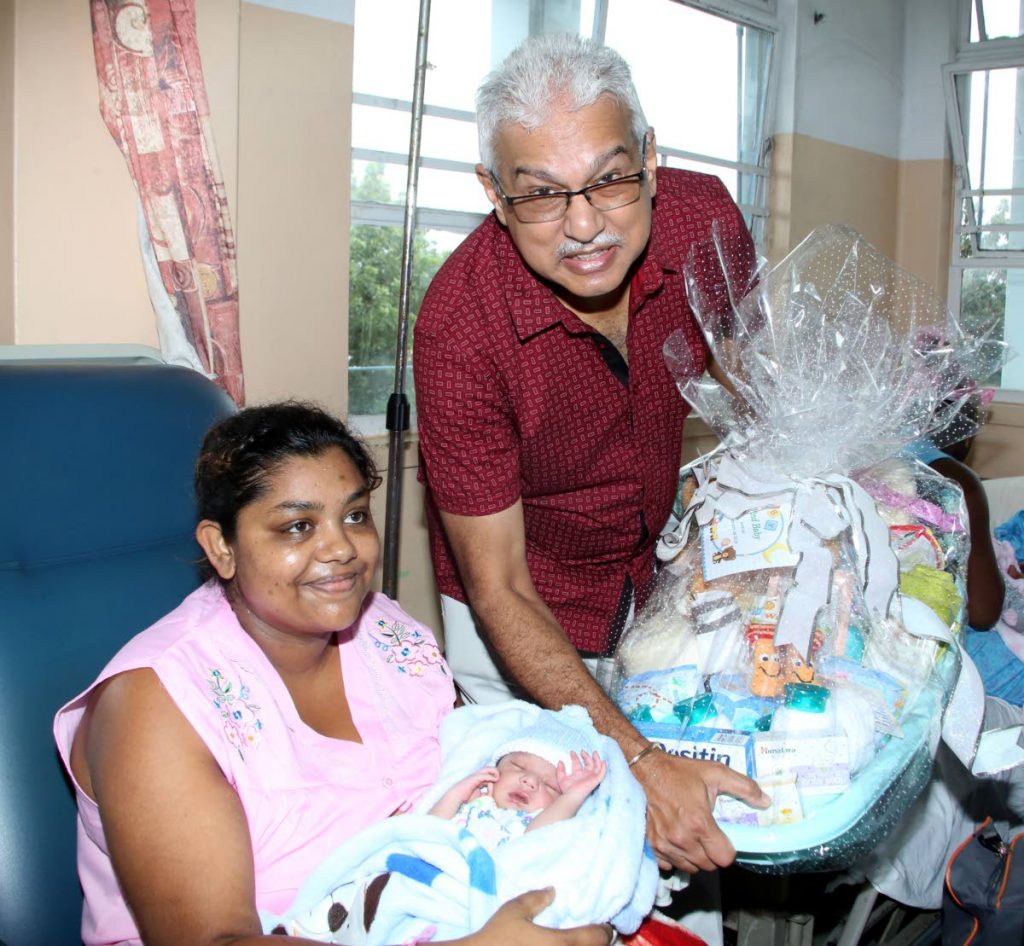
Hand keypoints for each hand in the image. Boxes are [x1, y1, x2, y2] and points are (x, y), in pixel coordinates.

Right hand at [455, 767, 499, 803]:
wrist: (456, 798)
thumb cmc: (466, 799)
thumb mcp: (480, 797)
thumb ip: (487, 794)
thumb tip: (492, 790)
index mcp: (479, 780)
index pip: (489, 775)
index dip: (494, 779)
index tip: (497, 785)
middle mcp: (477, 776)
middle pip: (489, 769)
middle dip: (495, 772)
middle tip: (499, 779)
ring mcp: (475, 776)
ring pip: (487, 769)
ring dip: (494, 772)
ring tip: (498, 778)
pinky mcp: (474, 778)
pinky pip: (484, 775)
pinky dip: (490, 776)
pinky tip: (495, 779)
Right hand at [465, 887, 613, 945]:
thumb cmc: (498, 938)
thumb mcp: (513, 911)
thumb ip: (536, 899)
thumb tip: (553, 891)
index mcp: (562, 943)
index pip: (598, 937)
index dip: (605, 929)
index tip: (603, 922)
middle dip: (598, 942)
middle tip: (593, 932)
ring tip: (579, 941)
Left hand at [556, 751, 606, 798]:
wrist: (573, 795)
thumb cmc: (567, 789)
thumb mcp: (561, 778)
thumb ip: (560, 770)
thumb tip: (560, 761)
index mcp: (577, 774)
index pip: (577, 763)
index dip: (575, 757)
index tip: (572, 752)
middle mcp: (585, 775)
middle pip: (588, 763)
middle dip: (586, 756)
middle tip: (582, 751)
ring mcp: (591, 777)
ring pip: (596, 766)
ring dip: (596, 759)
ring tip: (594, 752)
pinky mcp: (596, 780)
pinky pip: (602, 773)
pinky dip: (603, 767)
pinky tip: (604, 761)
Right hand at [633, 749, 768, 872]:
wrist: (644, 769)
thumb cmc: (679, 771)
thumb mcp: (715, 772)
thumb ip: (744, 787)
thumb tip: (765, 801)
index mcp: (699, 823)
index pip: (724, 858)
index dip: (728, 850)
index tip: (723, 838)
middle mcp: (681, 838)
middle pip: (708, 866)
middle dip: (712, 854)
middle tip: (708, 836)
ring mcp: (664, 844)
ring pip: (690, 868)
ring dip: (695, 857)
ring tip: (692, 837)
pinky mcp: (652, 845)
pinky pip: (670, 865)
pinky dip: (676, 858)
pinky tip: (676, 841)